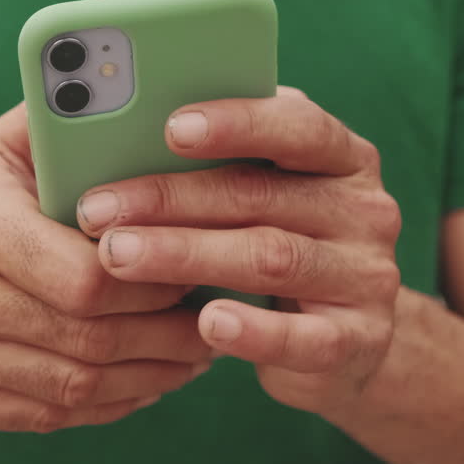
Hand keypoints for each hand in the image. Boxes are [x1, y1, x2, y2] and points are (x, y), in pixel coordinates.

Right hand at [0, 104, 210, 432]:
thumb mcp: (5, 146)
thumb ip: (66, 124)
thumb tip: (143, 98)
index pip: (88, 277)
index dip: (155, 282)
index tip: (196, 270)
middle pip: (91, 338)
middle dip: (168, 336)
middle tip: (213, 320)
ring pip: (79, 386)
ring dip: (152, 375)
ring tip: (193, 353)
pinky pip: (52, 415)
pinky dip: (111, 405)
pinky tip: (146, 379)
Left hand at [75, 88, 401, 420]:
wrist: (350, 338)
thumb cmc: (278, 242)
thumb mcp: (259, 197)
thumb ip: (216, 166)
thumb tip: (118, 142)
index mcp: (341, 156)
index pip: (297, 125)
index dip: (236, 123)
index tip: (170, 127)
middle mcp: (363, 208)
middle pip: (261, 195)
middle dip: (170, 198)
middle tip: (98, 209)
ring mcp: (365, 275)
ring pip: (269, 258)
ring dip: (185, 255)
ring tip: (119, 256)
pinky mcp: (357, 340)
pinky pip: (302, 336)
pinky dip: (252, 331)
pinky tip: (206, 323)